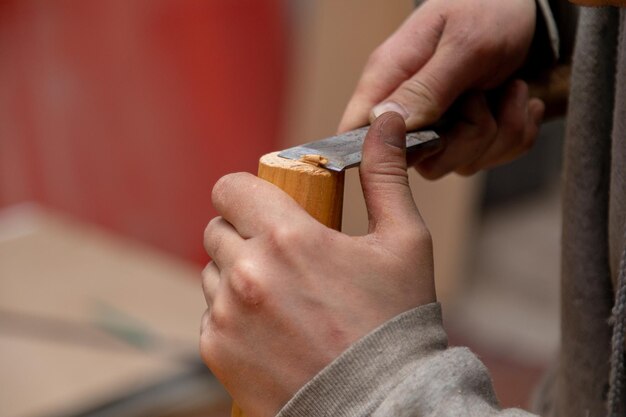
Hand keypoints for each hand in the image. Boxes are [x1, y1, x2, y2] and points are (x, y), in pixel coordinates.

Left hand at [200, 113, 434, 416]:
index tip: (266, 206)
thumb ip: (385, 175)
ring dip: (237, 275)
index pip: (230, 187)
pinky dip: (233, 317)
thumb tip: (387, 118)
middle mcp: (246, 272)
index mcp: (286, 236)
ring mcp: (226, 315)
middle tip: (285, 258)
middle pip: (217, 228)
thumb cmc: (395, 322)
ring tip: (283, 299)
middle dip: (245, 234)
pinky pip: (210, 315)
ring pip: (211, 272)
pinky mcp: (216, 352)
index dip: (247, 193)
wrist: (381, 405)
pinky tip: (273, 332)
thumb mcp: (403, 242)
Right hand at [339, 0, 543, 178]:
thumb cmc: (488, 10)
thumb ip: (426, 86)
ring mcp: (439, 126)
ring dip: (501, 132)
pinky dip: (517, 134)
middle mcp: (409, 108)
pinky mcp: (467, 135)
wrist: (527, 7)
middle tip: (482, 97)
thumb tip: (384, 123)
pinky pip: (490, 159)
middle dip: (466, 138)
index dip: (377, 150)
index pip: (354, 131)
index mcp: (390, 77)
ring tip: (510, 89)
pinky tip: (518, 101)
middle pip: (419, 161)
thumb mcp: (463, 43)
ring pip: (460, 163)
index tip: (427, 137)